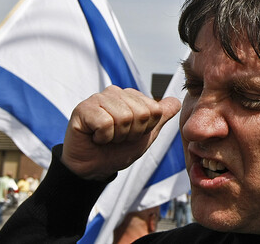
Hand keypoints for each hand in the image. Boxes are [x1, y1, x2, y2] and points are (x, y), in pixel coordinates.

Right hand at [61, 86, 181, 180]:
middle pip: (141, 113)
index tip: (132, 134)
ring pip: (124, 117)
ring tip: (107, 137)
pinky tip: (95, 137)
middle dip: (132, 133)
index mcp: (133, 96)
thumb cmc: (118, 149)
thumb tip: (176, 101)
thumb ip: (161, 116)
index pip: (155, 110)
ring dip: (117, 136)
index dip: (146, 129)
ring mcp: (99, 98)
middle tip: (118, 137)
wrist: (94, 168)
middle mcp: (117, 92)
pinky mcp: (83, 108)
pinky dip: (103, 137)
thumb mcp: (146, 134)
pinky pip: (105, 123)